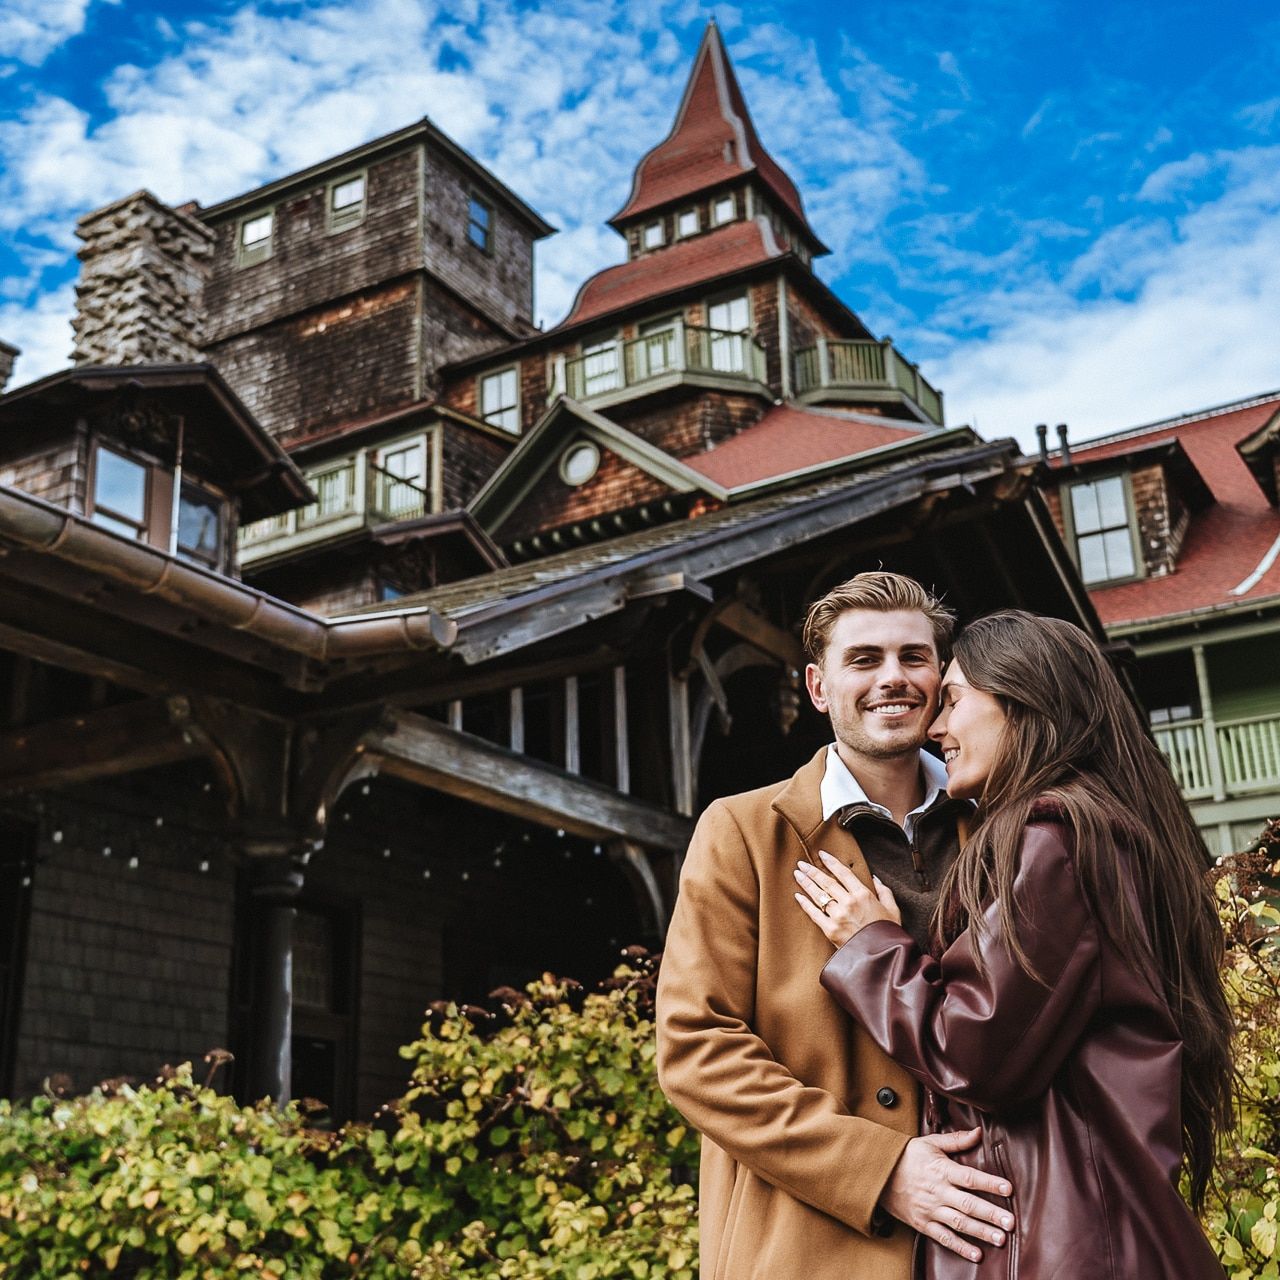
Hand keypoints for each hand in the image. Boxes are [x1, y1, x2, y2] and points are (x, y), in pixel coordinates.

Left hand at [793, 850, 900, 947]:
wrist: (882, 957)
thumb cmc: (889, 934)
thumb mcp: (893, 910)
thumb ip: (884, 892)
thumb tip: (875, 878)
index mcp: (863, 895)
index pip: (844, 873)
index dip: (831, 862)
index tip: (821, 854)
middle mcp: (849, 902)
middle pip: (826, 882)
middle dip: (812, 871)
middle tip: (801, 864)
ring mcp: (838, 915)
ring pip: (818, 895)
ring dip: (806, 883)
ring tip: (797, 874)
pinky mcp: (830, 929)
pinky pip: (814, 913)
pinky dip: (805, 903)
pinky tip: (798, 896)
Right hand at [881, 1129, 1014, 1262]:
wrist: (878, 1173)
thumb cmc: (907, 1155)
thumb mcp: (930, 1143)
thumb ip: (956, 1140)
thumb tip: (978, 1132)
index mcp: (941, 1169)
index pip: (969, 1177)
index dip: (989, 1182)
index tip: (1008, 1188)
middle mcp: (937, 1191)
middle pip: (968, 1204)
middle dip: (991, 1214)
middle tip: (1010, 1223)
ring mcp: (930, 1209)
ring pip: (959, 1223)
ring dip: (981, 1232)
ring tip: (1000, 1239)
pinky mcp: (923, 1223)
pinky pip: (943, 1237)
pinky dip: (960, 1247)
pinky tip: (976, 1254)